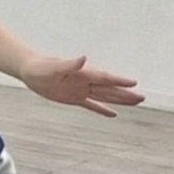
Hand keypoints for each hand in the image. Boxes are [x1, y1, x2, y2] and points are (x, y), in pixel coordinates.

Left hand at [19, 53, 144, 117]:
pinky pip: (91, 105)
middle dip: (125, 94)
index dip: (119, 81)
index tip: (134, 83)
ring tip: (135, 102)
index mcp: (83, 74)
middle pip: (109, 89)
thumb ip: (70, 64)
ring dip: (119, 100)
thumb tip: (83, 58)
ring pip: (104, 96)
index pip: (105, 78)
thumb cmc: (41, 67)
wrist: (31, 71)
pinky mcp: (74, 98)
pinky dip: (102, 109)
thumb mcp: (55, 67)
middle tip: (142, 97)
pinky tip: (113, 114)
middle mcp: (85, 82)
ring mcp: (81, 90)